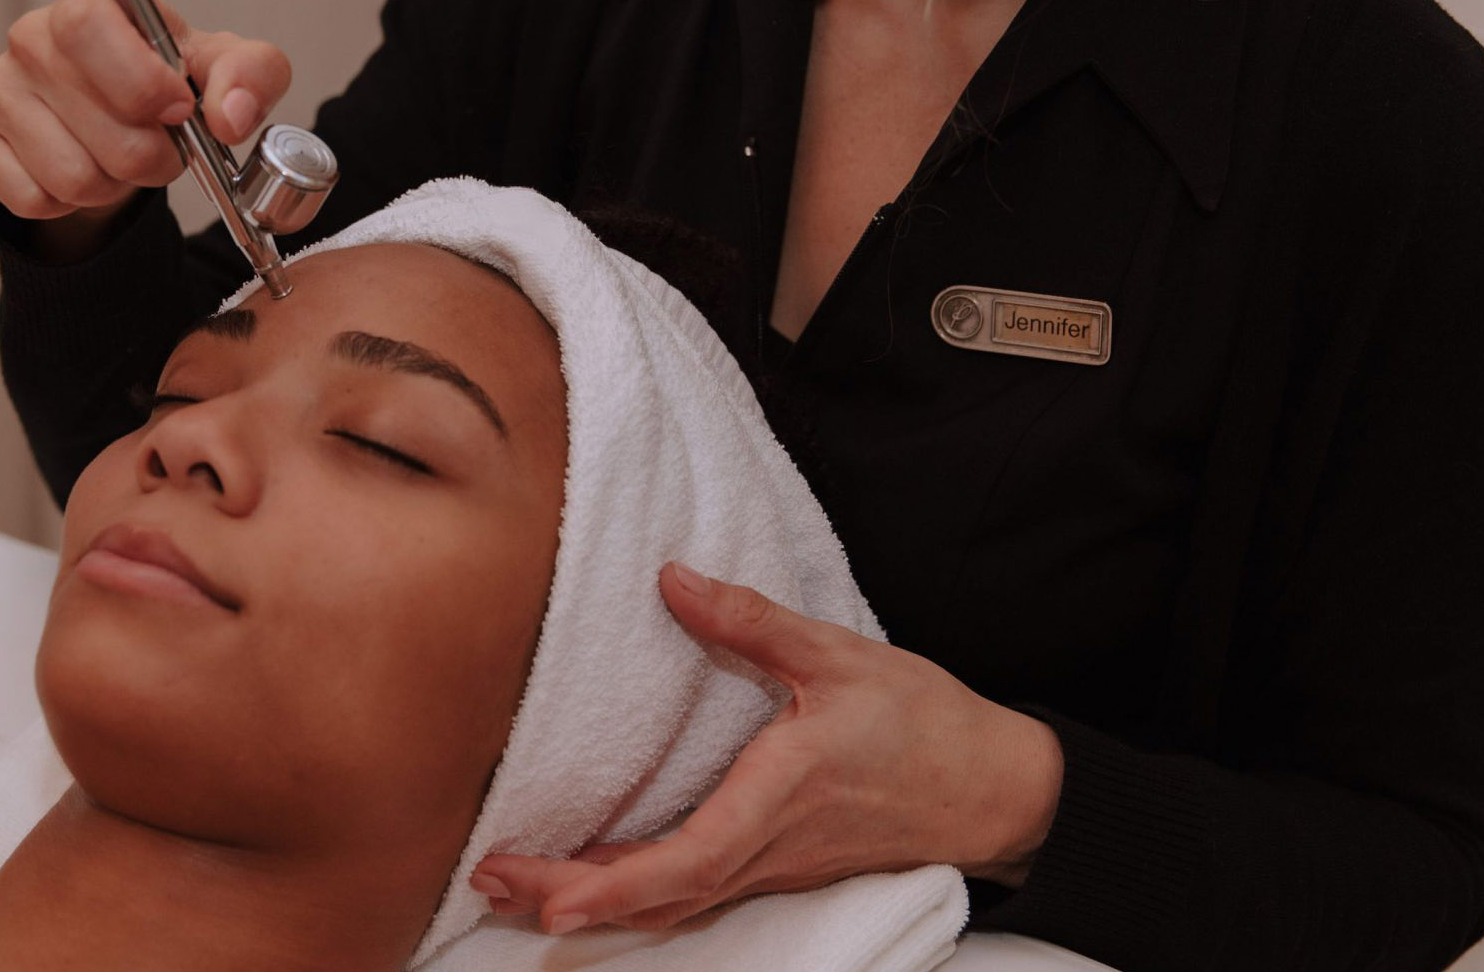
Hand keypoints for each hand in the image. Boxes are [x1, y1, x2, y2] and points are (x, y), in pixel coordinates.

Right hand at [0, 0, 291, 239]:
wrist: (120, 125)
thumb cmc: (167, 87)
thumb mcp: (224, 71)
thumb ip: (250, 77)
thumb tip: (230, 116)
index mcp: (91, 0)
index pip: (88, 26)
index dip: (139, 82)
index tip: (177, 111)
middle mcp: (32, 35)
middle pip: (96, 122)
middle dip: (147, 156)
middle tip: (159, 150)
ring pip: (68, 173)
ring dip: (111, 185)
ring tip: (118, 161)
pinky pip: (32, 198)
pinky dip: (68, 203)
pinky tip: (78, 169)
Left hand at [471, 563, 1063, 933]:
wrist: (994, 790)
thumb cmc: (925, 725)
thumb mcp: (840, 656)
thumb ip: (752, 622)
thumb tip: (671, 579)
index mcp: (779, 799)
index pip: (689, 862)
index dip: (614, 888)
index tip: (550, 898)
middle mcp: (768, 848)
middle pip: (658, 898)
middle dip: (568, 898)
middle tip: (489, 881)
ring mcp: (770, 867)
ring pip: (670, 904)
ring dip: (590, 900)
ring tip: (511, 884)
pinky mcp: (774, 866)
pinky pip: (693, 894)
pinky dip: (633, 894)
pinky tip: (587, 878)